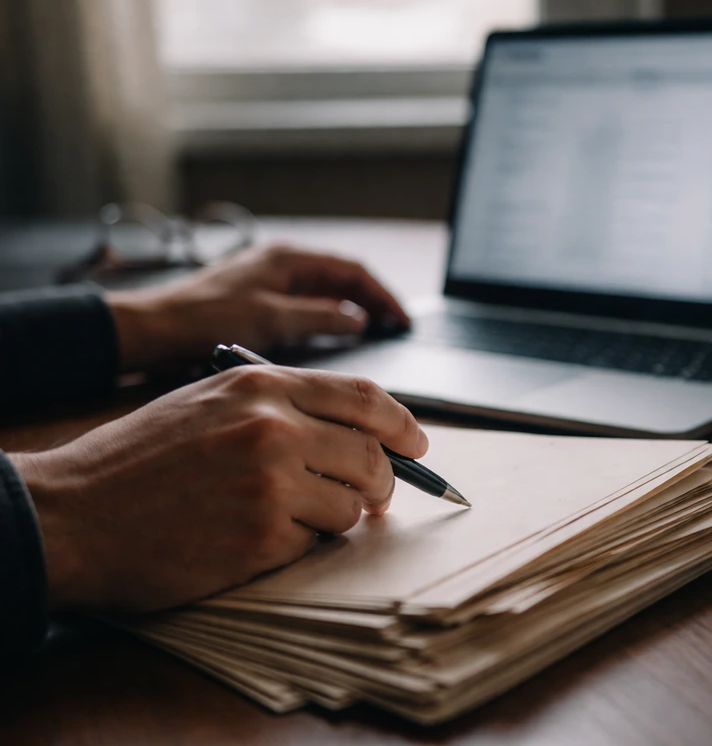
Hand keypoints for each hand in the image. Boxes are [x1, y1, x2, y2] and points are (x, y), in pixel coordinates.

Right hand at [8, 366, 426, 612]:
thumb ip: (280, 406)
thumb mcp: (208, 403)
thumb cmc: (137, 460)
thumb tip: (350, 429)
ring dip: (338, 519)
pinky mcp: (261, 537)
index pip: (364, 397)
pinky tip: (259, 539)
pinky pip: (314, 544)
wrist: (73, 513)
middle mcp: (274, 427)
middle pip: (372, 455)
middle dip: (385, 482)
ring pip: (350, 505)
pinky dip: (301, 545)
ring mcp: (270, 482)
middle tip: (377, 498)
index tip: (418, 444)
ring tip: (297, 519)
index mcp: (262, 386)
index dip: (402, 422)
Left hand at [106, 243, 410, 372]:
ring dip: (352, 311)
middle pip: (342, 280)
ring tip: (376, 333)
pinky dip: (328, 319)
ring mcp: (271, 282)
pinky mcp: (259, 302)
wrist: (153, 329)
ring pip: (325, 293)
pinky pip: (307, 307)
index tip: (402, 320)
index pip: (353, 271)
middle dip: (373, 301)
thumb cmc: (205, 318)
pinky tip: (337, 337)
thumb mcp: (272, 319)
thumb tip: (359, 319)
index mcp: (289, 258)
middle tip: (396, 328)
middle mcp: (282, 264)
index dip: (383, 295)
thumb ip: (320, 316)